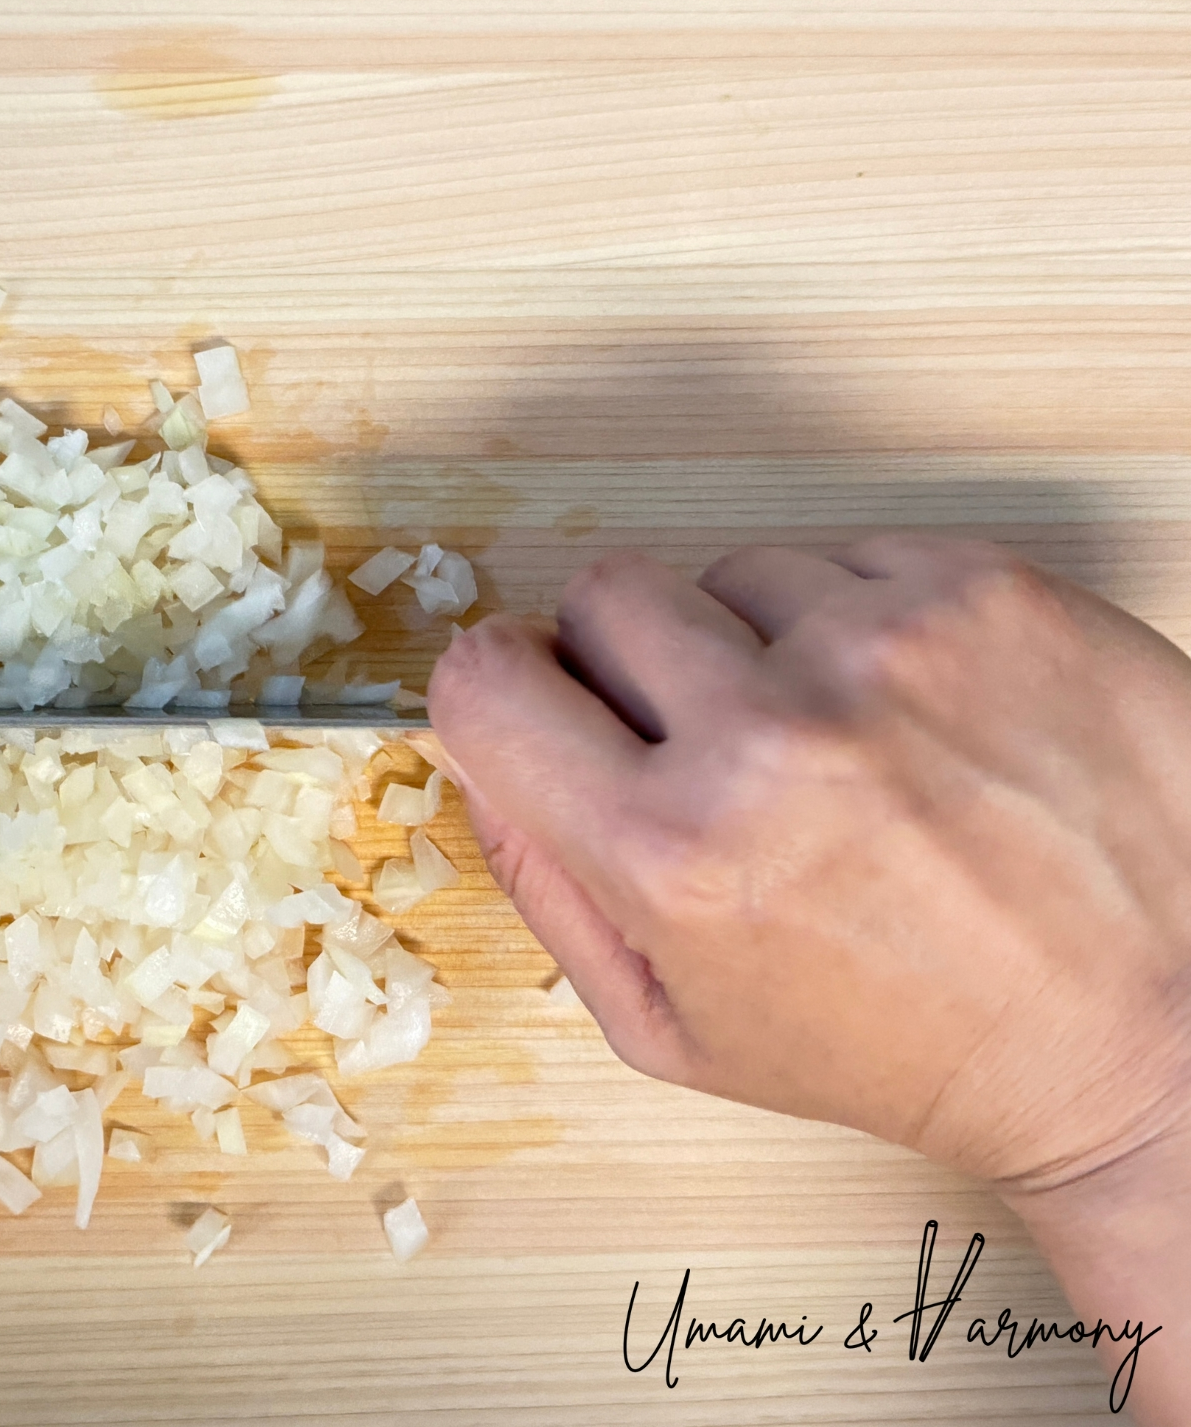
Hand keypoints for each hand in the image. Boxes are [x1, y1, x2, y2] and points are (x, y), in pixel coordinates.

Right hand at [431, 535, 1190, 1420]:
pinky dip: (858, 624)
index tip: (538, 707)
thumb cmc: (914, 1049)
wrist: (1149, 1034)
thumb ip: (548, 891)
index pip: (486, 681)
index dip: (499, 691)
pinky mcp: (987, 591)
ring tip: (836, 743)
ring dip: (756, 644)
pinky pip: (847, 558)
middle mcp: (776, 734)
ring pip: (732, 571)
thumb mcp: (679, 1031)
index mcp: (677, 855)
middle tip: (703, 738)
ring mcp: (888, 645)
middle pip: (603, 595)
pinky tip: (910, 714)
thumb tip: (482, 760)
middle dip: (627, 661)